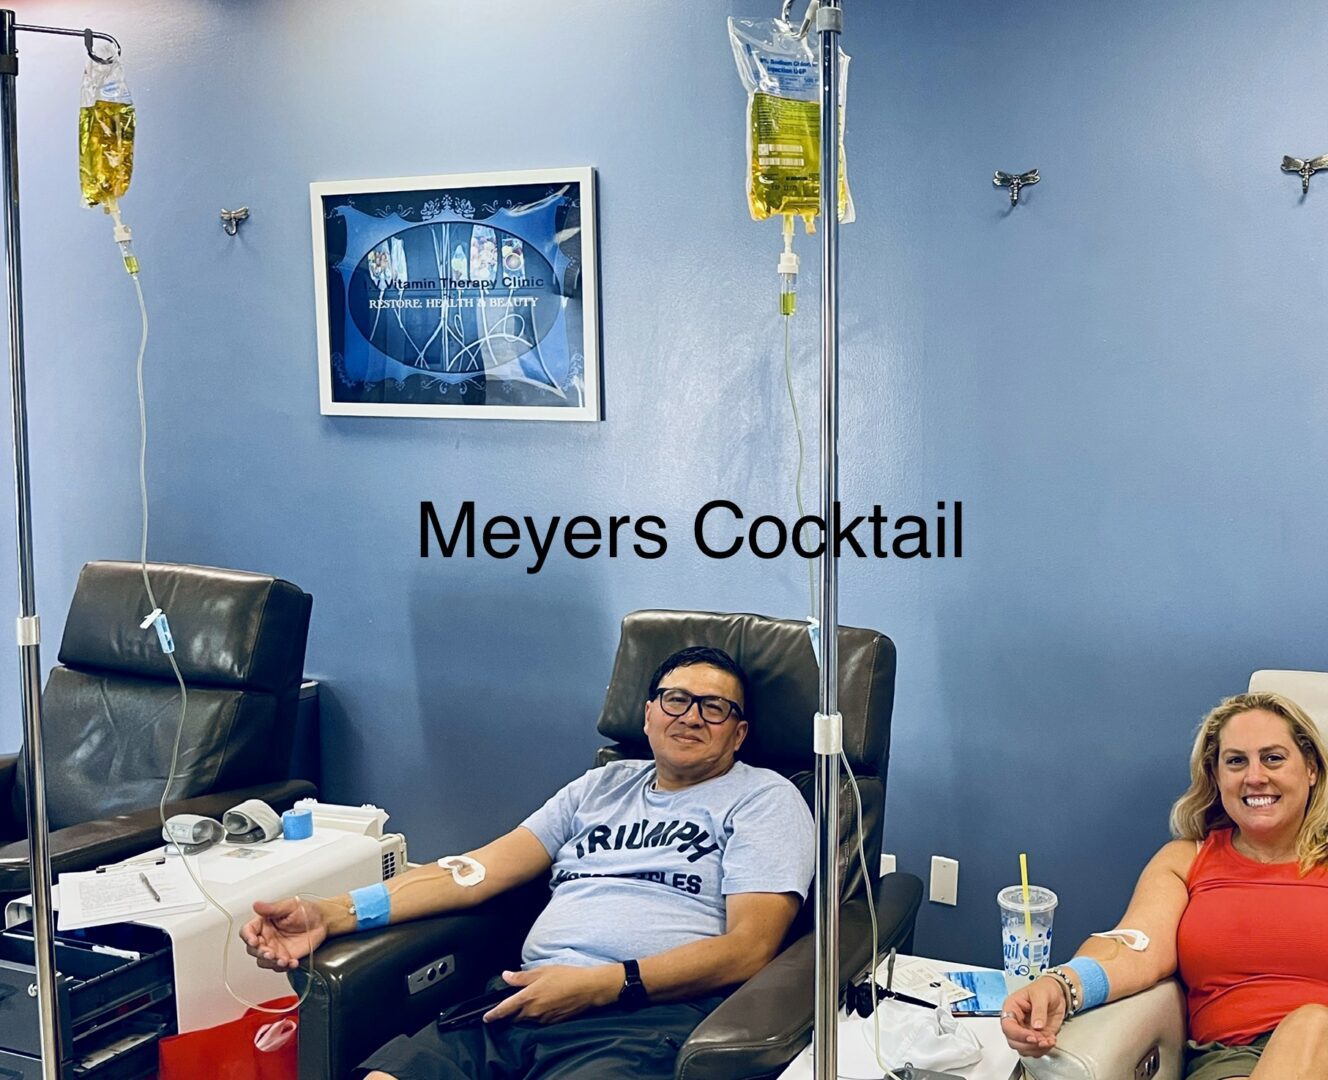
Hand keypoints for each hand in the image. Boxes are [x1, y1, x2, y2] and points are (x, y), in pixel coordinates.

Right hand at [240, 897, 327, 970]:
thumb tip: (256, 905)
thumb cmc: (306, 911)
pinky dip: (285, 966)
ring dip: (271, 962)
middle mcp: (266, 937)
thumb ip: (272, 908)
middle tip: (270, 953)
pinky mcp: (285, 958)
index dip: (247, 936)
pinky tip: (293, 962)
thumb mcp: (289, 906)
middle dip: (260, 953)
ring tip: (283, 960)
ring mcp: (275, 949)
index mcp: (263, 923)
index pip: (247, 931)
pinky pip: (279, 967)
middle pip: (253, 949)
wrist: (322, 922)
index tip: (254, 940)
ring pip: (264, 961)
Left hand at [483, 965, 620, 1024]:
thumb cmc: (566, 976)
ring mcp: (543, 1019)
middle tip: (510, 1005)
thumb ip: (521, 977)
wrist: (588, 989)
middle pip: (514, 1017)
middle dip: (510, 1014)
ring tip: (531, 1001)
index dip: (493, 1014)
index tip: (486, 1018)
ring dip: (524, 1013)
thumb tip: (505, 976)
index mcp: (528, 998)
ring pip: (527, 1019)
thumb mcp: (542, 971)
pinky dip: (537, 1015)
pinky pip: (539, 1021)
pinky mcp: (553, 1022)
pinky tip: (545, 1004)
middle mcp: (533, 1012)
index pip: (504, 1009)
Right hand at [1000, 975, 1066, 1056]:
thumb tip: (1037, 1025)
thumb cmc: (1044, 989)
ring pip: (1024, 1049)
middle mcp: (1016, 1022)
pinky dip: (1044, 1049)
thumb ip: (1039, 1010)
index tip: (1032, 1037)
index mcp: (1011, 1008)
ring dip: (1037, 1049)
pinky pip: (1036, 1049)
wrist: (1057, 993)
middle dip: (1028, 1044)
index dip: (1018, 1034)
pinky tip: (1051, 1040)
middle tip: (1042, 1040)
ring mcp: (1026, 1031)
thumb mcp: (1041, 995)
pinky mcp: (1036, 1037)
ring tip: (1049, 1041)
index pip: (1007, 1026)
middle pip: (1013, 1041)